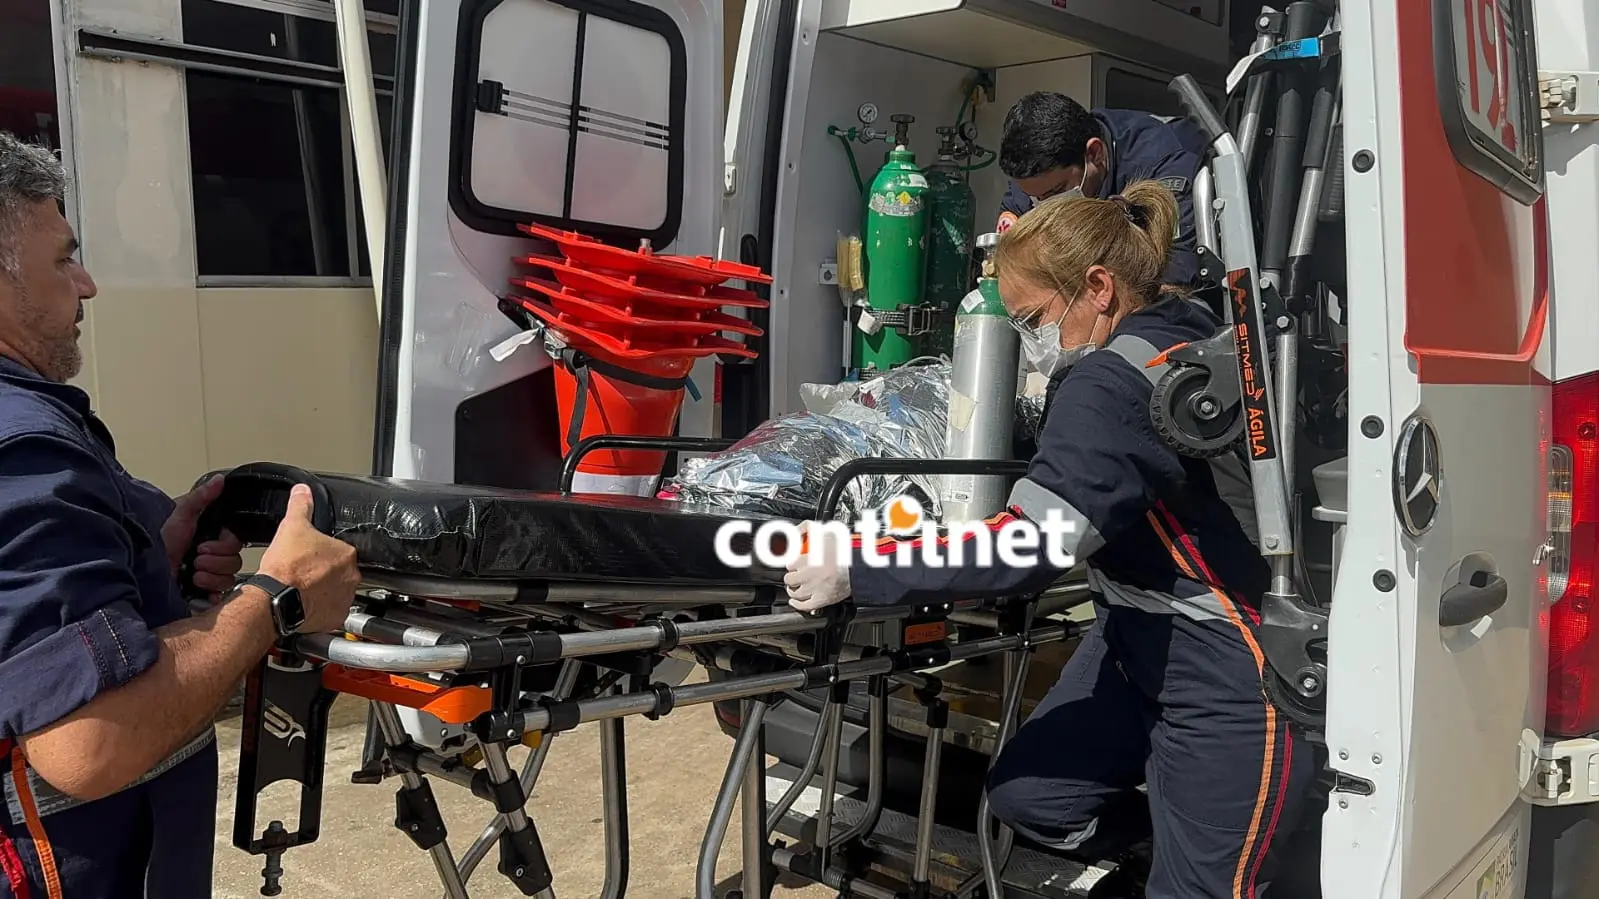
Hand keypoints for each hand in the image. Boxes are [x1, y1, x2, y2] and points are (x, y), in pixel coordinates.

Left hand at [162, 474, 244, 595]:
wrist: (143, 573)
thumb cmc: (158, 542)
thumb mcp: (179, 515)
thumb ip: (201, 497)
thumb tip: (219, 480)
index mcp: (209, 536)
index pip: (236, 542)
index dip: (223, 546)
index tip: (204, 546)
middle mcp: (210, 555)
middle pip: (235, 561)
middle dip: (214, 562)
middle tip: (194, 560)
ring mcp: (208, 575)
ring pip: (229, 578)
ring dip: (210, 577)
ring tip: (191, 574)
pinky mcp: (203, 593)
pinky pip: (221, 595)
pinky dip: (211, 592)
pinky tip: (198, 588)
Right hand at [256, 484, 361, 633]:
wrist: (274, 599)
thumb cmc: (284, 566)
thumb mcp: (291, 527)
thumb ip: (300, 506)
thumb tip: (302, 491)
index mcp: (346, 554)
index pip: (341, 550)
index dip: (324, 553)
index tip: (312, 557)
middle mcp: (351, 577)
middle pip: (341, 572)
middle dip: (326, 573)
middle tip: (307, 574)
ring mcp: (345, 598)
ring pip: (338, 592)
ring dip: (326, 591)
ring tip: (305, 590)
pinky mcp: (335, 618)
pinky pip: (332, 612)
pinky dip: (322, 610)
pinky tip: (307, 605)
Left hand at [783, 522, 851, 611]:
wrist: (861, 567)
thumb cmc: (847, 551)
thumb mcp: (826, 533)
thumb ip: (808, 528)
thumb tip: (796, 529)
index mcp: (810, 557)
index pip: (790, 563)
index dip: (792, 563)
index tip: (794, 563)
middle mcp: (810, 574)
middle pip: (790, 578)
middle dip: (791, 576)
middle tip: (794, 575)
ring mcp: (815, 588)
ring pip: (795, 592)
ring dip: (793, 589)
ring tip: (794, 587)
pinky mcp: (823, 600)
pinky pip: (805, 605)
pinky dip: (797, 604)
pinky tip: (794, 601)